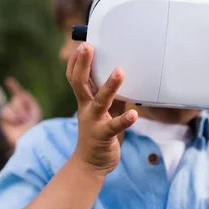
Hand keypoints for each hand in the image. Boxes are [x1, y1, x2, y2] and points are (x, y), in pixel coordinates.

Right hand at [0, 77, 41, 145]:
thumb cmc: (33, 126)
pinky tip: (15, 123)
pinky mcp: (3, 119)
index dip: (14, 86)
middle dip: (24, 107)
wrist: (28, 137)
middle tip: (27, 119)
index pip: (18, 94)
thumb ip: (28, 99)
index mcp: (23, 107)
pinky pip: (6, 111)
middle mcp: (15, 109)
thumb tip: (22, 91)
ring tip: (22, 122)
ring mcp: (8, 114)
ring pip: (13, 105)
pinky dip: (12, 117)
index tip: (8, 80)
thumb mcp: (34, 110)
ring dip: (19, 113)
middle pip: (18, 99)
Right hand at [67, 43, 136, 174]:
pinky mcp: (104, 135)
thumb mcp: (103, 111)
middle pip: (80, 83)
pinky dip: (124, 120)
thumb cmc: (98, 133)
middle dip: (84, 64)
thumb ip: (111, 95)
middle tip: (88, 47)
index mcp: (84, 101)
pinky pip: (115, 126)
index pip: (75, 78)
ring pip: (100, 101)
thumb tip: (122, 76)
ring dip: (110, 86)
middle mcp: (86, 108)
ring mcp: (94, 122)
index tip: (82, 44)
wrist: (90, 164)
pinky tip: (134, 115)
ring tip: (119, 71)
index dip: (76, 62)